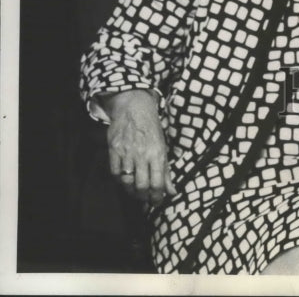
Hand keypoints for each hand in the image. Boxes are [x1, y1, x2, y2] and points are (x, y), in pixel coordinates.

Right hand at [103, 89, 175, 204]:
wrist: (134, 108)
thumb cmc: (152, 129)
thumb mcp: (163, 147)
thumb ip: (166, 171)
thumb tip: (172, 192)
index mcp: (157, 153)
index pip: (157, 183)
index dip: (157, 197)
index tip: (157, 202)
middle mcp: (142, 154)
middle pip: (141, 186)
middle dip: (144, 197)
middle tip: (146, 199)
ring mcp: (126, 152)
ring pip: (127, 182)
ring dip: (132, 192)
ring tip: (136, 192)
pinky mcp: (114, 150)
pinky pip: (115, 173)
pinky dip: (120, 181)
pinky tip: (125, 180)